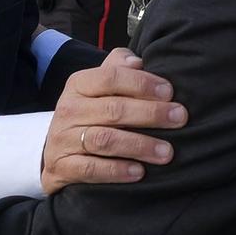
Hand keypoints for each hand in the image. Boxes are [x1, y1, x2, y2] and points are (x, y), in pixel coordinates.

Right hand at [42, 49, 186, 194]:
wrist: (56, 151)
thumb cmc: (90, 114)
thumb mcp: (99, 88)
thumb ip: (118, 69)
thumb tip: (138, 62)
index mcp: (79, 84)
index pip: (110, 77)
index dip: (142, 83)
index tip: (169, 92)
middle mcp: (68, 109)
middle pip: (112, 109)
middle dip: (150, 113)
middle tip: (179, 119)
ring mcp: (62, 139)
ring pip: (103, 140)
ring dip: (139, 145)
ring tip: (166, 152)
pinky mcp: (62, 167)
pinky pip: (90, 169)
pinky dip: (116, 170)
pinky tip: (139, 172)